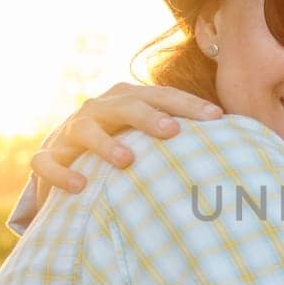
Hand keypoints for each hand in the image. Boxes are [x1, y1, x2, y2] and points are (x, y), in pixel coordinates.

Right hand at [29, 82, 221, 200]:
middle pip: (124, 105)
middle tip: (174, 131)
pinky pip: (47, 163)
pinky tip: (80, 187)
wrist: (63, 158)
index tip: (217, 119)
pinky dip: (61, 173)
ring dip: (105, 144)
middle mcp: (98, 110)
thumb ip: (181, 137)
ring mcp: (69, 132)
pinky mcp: (47, 157)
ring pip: (84, 129)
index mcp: (126, 100)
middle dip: (149, 116)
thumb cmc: (119, 147)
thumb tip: (236, 141)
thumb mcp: (147, 138)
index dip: (187, 105)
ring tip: (127, 161)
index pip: (160, 97)